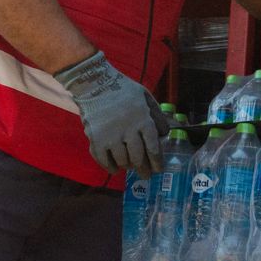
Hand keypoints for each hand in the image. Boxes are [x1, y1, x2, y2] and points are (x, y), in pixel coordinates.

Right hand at [55, 51, 165, 174]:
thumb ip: (157, 115)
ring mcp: (111, 137)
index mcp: (143, 120)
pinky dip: (111, 167)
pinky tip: (116, 168)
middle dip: (144, 170)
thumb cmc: (123, 90)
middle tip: (146, 176)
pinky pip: (105, 161)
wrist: (95, 84)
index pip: (153, 148)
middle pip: (139, 158)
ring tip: (130, 167)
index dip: (157, 162)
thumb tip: (165, 133)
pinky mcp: (96, 140)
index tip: (158, 169)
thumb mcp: (145, 97)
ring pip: (123, 161)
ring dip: (128, 166)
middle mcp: (128, 131)